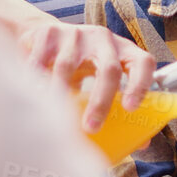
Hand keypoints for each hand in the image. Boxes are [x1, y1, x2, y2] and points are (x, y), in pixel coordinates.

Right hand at [17, 22, 156, 131]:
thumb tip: (141, 143)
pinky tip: (33, 97)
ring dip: (60, 94)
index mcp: (125, 51)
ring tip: (54, 117)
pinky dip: (35, 80)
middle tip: (91, 128)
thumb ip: (120, 106)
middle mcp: (104, 39)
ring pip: (68, 66)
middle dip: (100, 102)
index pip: (143, 63)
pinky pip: (41, 59)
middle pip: (108, 69)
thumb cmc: (85, 65)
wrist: (50, 33)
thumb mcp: (104, 80)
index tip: (130, 108)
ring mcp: (77, 34)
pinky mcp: (50, 33)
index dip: (140, 85)